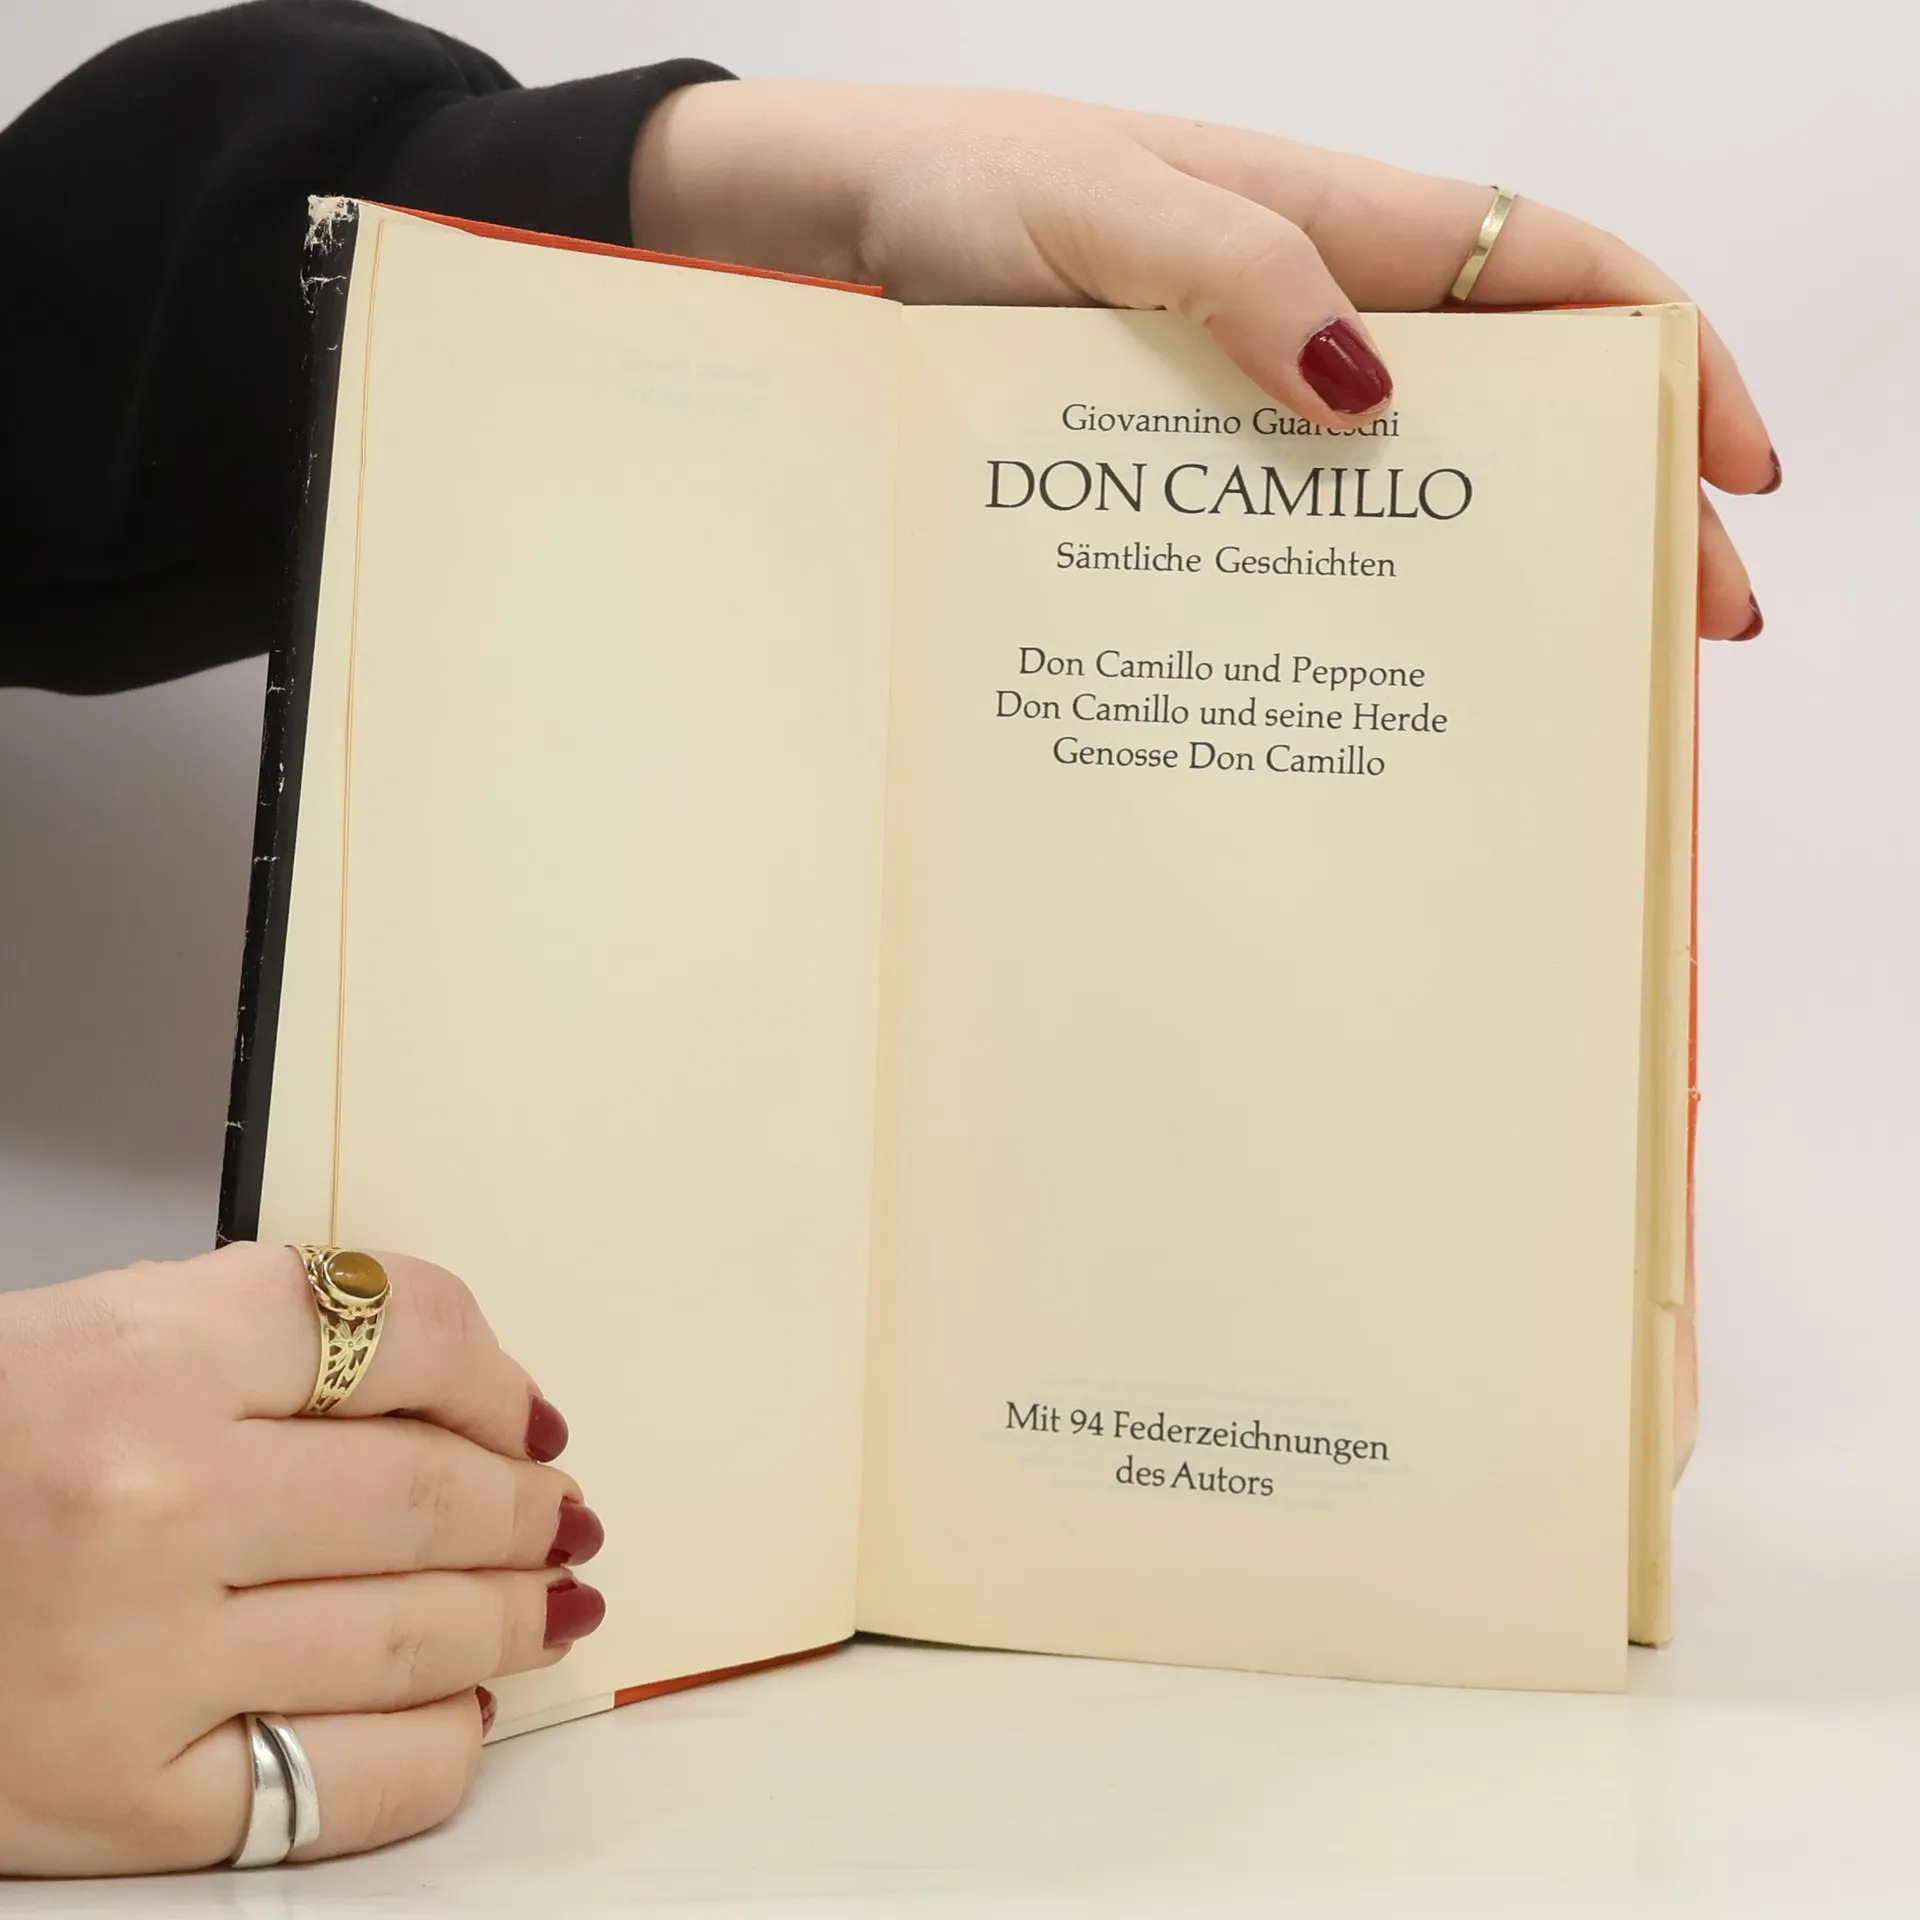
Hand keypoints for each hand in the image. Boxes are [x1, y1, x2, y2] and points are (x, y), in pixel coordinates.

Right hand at [0, 1245, 605, 1876]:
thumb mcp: (110, 1329)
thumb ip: (280, 1340)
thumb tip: (467, 1400)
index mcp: (152, 1358)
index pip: (408, 1333)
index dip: (499, 1378)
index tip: (527, 1416)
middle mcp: (155, 1504)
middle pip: (431, 1497)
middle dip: (527, 1511)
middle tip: (560, 1516)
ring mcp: (141, 1665)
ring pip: (414, 1637)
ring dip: (513, 1619)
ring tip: (549, 1600)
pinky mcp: (124, 1802)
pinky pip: (349, 1781)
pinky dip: (438, 1743)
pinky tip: (462, 1708)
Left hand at [632, 81, 1773, 638]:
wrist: (838, 231)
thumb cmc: (961, 186)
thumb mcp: (1093, 210)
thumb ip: (1230, 273)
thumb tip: (1371, 393)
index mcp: (1338, 223)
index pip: (1564, 275)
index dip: (1678, 363)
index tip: (1742, 471)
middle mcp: (1313, 317)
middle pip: (1518, 403)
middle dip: (1620, 507)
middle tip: (1689, 631)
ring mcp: (1247, 402)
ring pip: (1410, 487)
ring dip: (1490, 572)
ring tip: (1551, 682)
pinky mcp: (1173, 469)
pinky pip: (1284, 535)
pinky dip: (1344, 596)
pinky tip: (1362, 673)